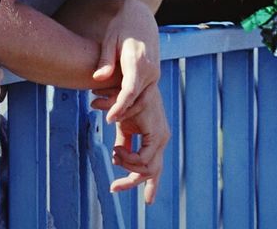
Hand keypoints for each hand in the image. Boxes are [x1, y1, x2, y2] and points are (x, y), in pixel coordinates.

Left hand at [90, 0, 159, 122]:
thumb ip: (105, 60)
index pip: (130, 91)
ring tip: (110, 113)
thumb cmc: (121, 27)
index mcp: (139, 62)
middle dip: (123, 112)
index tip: (109, 118)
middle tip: (106, 119)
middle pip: (138, 99)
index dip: (119, 107)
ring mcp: (154, 73)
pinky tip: (117, 104)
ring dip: (128, 109)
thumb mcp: (110, 40)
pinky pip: (144, 93)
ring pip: (143, 99)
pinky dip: (132, 102)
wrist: (140, 17)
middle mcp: (151, 70)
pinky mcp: (153, 75)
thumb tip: (97, 78)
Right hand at [108, 84, 169, 203]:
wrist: (129, 83)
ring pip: (147, 168)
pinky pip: (143, 159)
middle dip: (132, 183)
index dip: (147, 185)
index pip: (154, 168)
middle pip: (152, 173)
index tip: (131, 193)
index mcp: (156, 139)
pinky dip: (128, 158)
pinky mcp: (156, 134)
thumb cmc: (125, 103)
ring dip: (126, 166)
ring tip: (114, 153)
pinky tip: (117, 149)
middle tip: (114, 187)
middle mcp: (162, 139)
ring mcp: (161, 137)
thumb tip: (117, 158)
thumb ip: (124, 142)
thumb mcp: (125, 127)